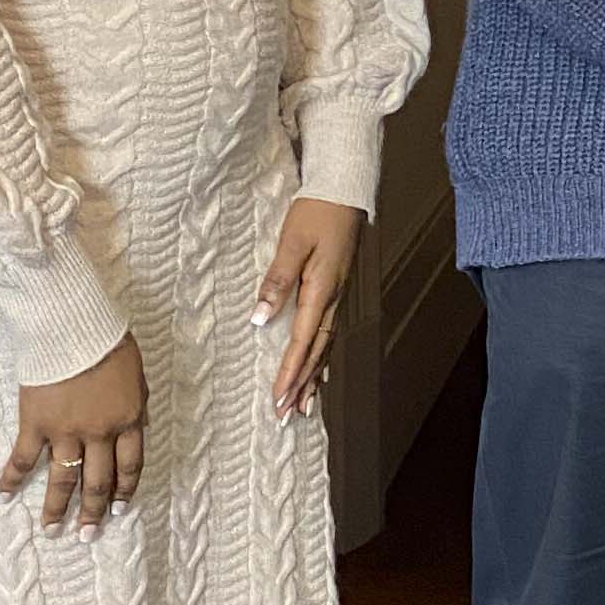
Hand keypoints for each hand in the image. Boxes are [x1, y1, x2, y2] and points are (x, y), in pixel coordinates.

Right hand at [3, 333, 148, 536]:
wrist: (73, 326)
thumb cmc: (108, 342)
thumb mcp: (136, 375)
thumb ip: (135, 405)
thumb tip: (137, 426)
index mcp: (127, 419)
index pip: (130, 466)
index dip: (125, 491)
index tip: (119, 510)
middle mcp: (99, 432)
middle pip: (98, 480)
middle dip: (93, 510)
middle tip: (87, 534)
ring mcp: (66, 431)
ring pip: (64, 478)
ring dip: (57, 508)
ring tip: (52, 530)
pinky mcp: (36, 423)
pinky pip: (23, 457)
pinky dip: (12, 478)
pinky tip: (3, 496)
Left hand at [254, 197, 364, 414]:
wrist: (344, 191)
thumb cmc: (317, 212)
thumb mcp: (292, 243)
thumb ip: (277, 281)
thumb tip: (260, 318)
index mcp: (321, 290)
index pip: (302, 341)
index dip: (290, 372)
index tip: (279, 397)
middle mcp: (332, 298)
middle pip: (317, 352)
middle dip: (302, 385)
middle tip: (287, 414)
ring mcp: (336, 295)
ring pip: (325, 346)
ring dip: (313, 377)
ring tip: (304, 405)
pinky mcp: (335, 288)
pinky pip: (329, 332)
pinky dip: (323, 357)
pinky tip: (322, 371)